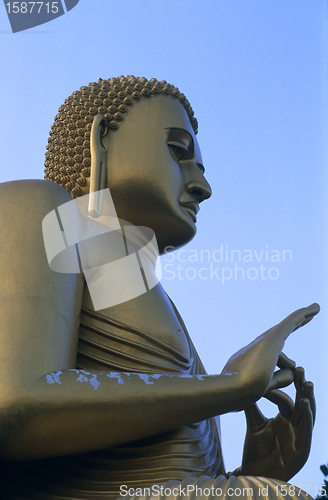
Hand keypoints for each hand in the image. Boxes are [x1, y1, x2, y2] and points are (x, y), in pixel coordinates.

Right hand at [221, 304, 318, 407]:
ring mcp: (265, 341)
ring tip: (316, 308)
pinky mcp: (273, 338)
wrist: (232, 389)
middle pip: (280, 332)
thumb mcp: (266, 386)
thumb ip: (280, 379)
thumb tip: (294, 369)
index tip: (290, 361)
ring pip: (288, 326)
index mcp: (253, 359)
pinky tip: (316, 308)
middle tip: (306, 317)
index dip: (283, 355)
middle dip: (294, 324)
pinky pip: (291, 322)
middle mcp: (258, 346)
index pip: (273, 353)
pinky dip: (303, 314)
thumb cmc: (244, 392)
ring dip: (303, 316)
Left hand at [239, 356, 314, 481]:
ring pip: (308, 415)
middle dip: (301, 386)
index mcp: (285, 418)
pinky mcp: (302, 451)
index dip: (283, 386)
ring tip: (307, 383)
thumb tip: (243, 384)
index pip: (289, 398)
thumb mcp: (253, 423)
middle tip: (300, 368)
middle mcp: (295, 426)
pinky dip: (307, 418)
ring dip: (308, 399)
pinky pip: (307, 432)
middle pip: (301, 402)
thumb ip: (252, 405)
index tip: (277, 371)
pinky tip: (304, 404)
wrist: (254, 474)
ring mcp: (300, 438)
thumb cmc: (256, 450)